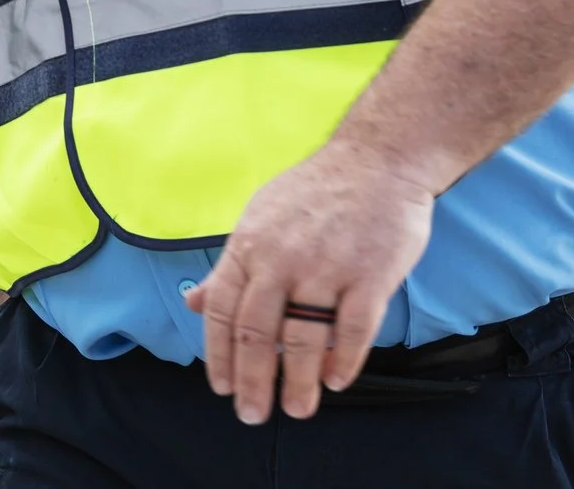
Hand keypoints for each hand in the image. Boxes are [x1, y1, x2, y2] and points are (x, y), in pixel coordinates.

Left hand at [183, 138, 436, 423]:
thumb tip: (195, 304)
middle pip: (258, 333)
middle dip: (252, 380)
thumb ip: (230, 267)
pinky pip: (354, 329)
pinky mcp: (370, 274)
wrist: (377, 159)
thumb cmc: (315, 192)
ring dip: (297, 382)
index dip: (219, 355)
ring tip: (296, 409)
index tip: (221, 388)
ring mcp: (327, 267)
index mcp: (249, 245)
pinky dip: (343, 361)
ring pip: (304, 338)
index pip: (224, 311)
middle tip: (253, 414)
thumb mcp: (259, 219)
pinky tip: (336, 381)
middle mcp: (282, 258)